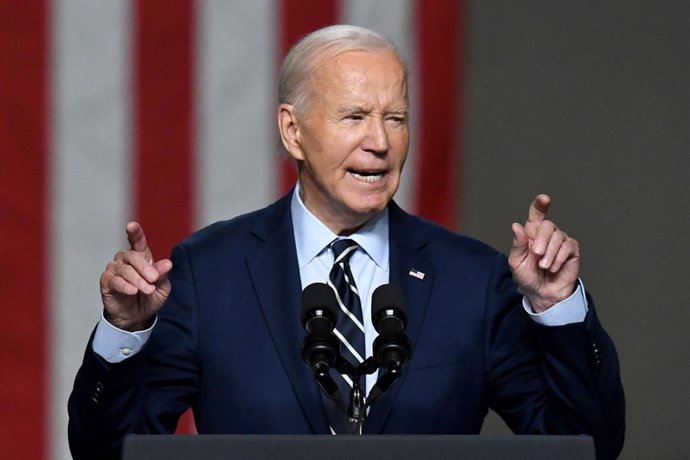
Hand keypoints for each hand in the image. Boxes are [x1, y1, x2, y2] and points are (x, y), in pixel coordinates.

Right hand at [99, 222, 172, 330]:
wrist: (137, 317)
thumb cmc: (150, 298)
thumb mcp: (162, 287)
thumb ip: (162, 274)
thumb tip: (167, 263)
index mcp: (141, 257)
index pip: (137, 242)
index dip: (135, 233)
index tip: (131, 225)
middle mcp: (125, 260)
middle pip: (133, 256)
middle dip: (145, 268)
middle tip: (154, 279)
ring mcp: (114, 270)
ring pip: (125, 270)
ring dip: (138, 280)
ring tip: (148, 290)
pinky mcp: (106, 282)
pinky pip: (115, 281)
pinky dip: (126, 286)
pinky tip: (133, 291)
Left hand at [508, 195, 579, 311]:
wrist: (542, 293)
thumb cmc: (528, 277)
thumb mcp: (517, 263)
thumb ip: (518, 245)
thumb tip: (516, 225)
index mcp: (532, 234)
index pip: (536, 215)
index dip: (540, 205)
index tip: (544, 199)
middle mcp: (547, 235)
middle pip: (548, 225)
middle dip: (541, 240)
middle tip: (536, 255)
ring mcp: (561, 241)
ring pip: (558, 236)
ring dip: (549, 253)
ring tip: (544, 266)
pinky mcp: (572, 250)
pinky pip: (568, 247)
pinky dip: (559, 258)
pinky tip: (553, 267)